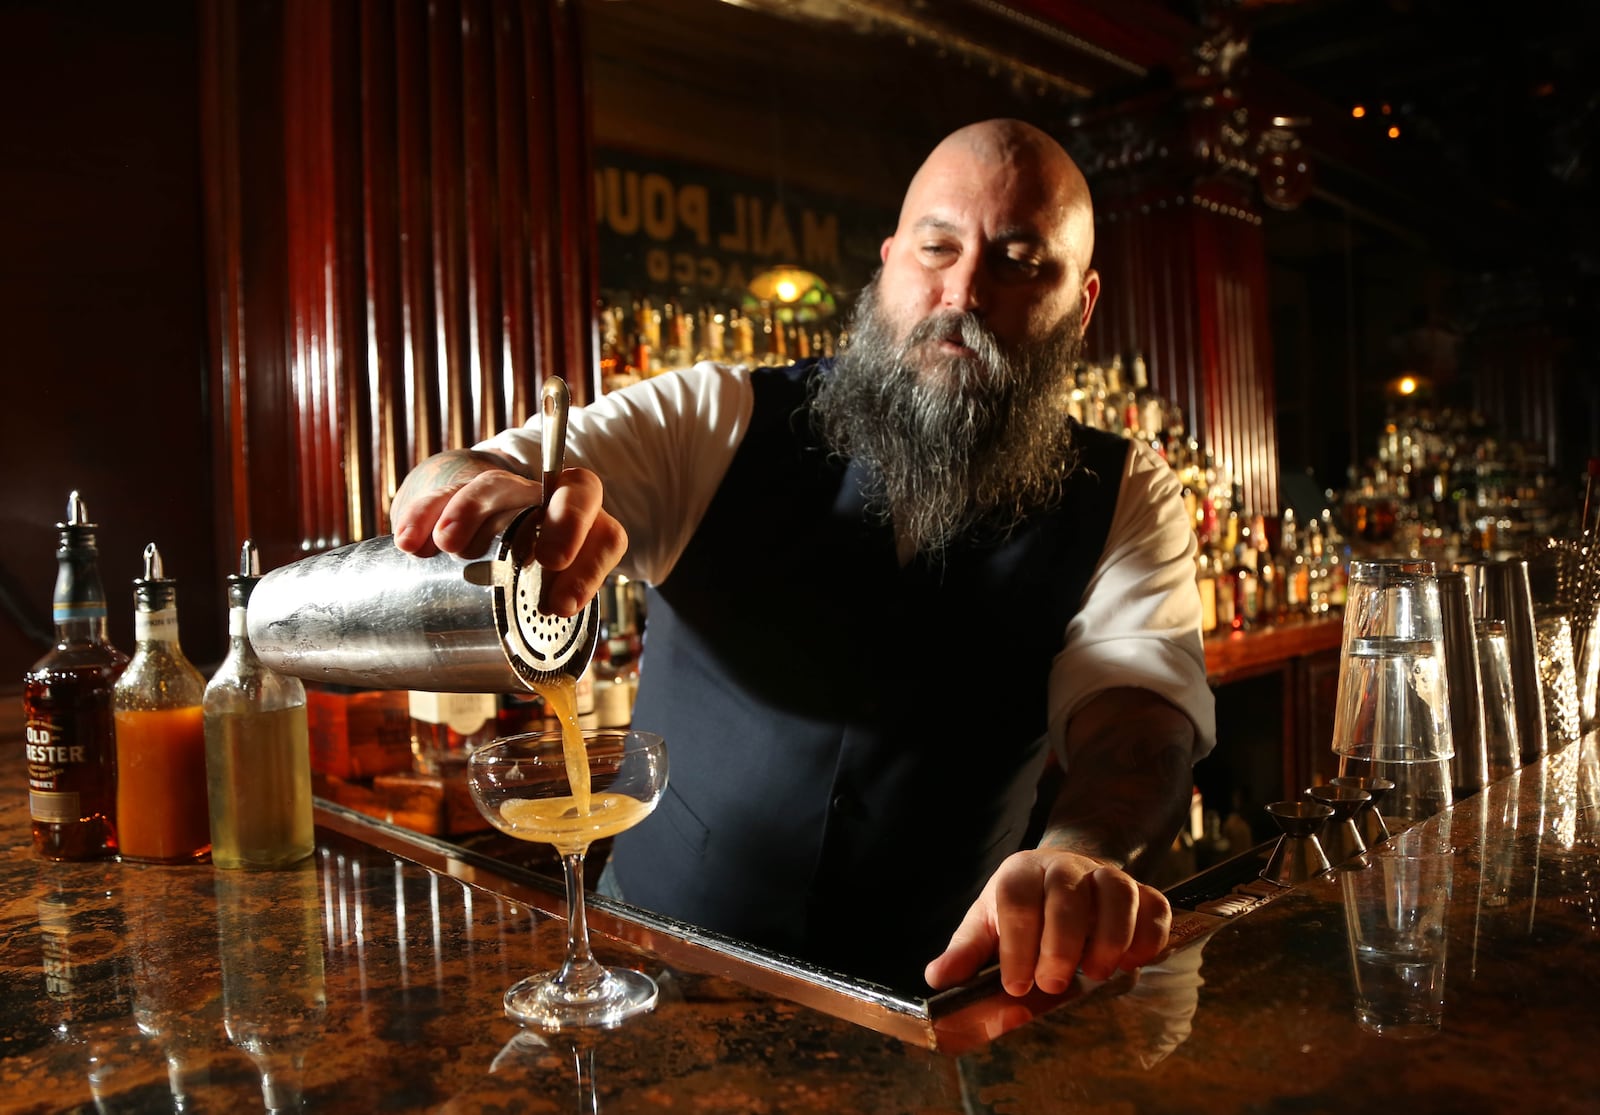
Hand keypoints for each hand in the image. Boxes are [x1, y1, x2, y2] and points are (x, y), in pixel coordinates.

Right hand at [391, 451, 626, 616]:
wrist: (471, 527)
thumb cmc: (517, 577)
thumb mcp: (537, 602)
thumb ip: (544, 632)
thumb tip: (552, 691)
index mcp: (585, 535)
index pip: (606, 538)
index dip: (592, 570)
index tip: (561, 606)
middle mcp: (553, 506)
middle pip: (576, 490)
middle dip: (566, 522)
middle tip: (545, 559)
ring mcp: (511, 492)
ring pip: (499, 486)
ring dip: (471, 511)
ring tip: (446, 544)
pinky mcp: (462, 488)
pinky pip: (444, 491)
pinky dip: (425, 513)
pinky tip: (408, 540)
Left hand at [923, 849, 1170, 996]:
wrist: (1064, 873)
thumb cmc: (1021, 908)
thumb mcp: (988, 922)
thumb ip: (966, 951)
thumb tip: (937, 979)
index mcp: (1020, 873)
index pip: (1017, 900)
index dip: (1017, 945)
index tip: (1016, 986)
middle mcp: (1065, 867)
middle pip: (1067, 898)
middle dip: (1060, 948)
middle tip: (1052, 984)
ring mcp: (1107, 876)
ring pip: (1118, 895)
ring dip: (1110, 940)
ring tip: (1094, 974)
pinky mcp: (1142, 891)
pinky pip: (1155, 908)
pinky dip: (1148, 938)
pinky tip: (1131, 963)